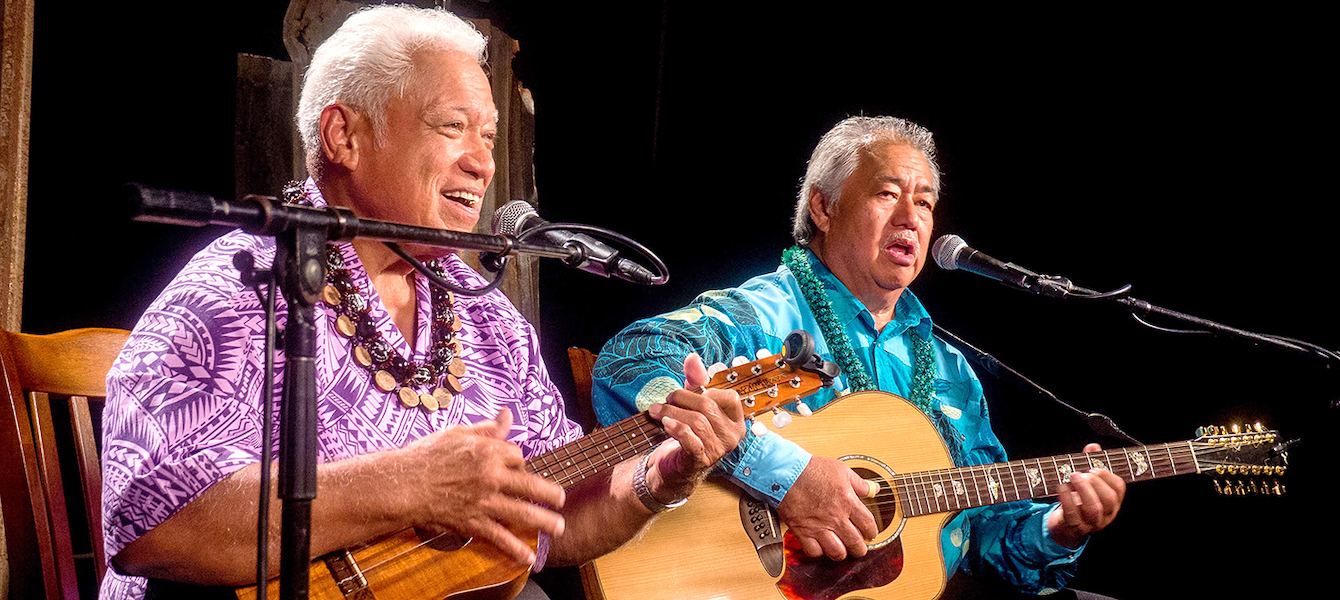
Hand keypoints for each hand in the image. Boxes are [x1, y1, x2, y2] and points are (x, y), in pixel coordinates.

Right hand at [394, 410, 565, 565]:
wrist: (401, 485)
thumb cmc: (426, 456)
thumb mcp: (457, 434)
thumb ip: (486, 429)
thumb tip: (507, 416)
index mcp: (488, 451)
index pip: (518, 455)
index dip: (518, 461)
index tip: (516, 467)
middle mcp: (491, 476)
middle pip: (531, 484)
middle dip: (550, 494)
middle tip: (561, 499)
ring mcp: (484, 501)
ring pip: (523, 512)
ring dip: (544, 521)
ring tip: (559, 527)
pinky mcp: (473, 522)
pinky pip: (499, 537)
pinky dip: (515, 548)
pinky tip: (528, 557)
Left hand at [644, 353, 746, 504]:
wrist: (675, 466)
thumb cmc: (688, 432)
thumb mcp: (692, 403)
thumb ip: (695, 380)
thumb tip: (692, 357)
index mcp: (736, 420)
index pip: (729, 397)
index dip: (706, 391)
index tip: (688, 393)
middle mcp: (732, 436)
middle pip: (708, 407)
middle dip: (682, 399)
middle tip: (666, 399)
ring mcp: (718, 450)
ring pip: (697, 422)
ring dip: (672, 412)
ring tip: (657, 410)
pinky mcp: (701, 460)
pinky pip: (691, 439)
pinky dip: (676, 428)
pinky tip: (665, 423)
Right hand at [777, 456, 878, 559]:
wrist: (787, 472)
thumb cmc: (812, 469)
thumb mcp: (841, 470)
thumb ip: (860, 483)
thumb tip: (874, 489)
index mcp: (848, 502)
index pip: (868, 525)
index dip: (872, 532)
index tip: (870, 534)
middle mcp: (835, 518)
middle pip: (855, 543)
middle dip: (860, 549)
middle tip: (860, 548)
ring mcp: (819, 526)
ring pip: (836, 552)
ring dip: (841, 553)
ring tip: (841, 550)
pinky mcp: (803, 531)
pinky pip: (814, 551)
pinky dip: (819, 552)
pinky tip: (820, 546)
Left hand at [1047, 443, 1126, 548]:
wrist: (1065, 527)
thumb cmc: (1078, 501)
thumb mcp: (1086, 482)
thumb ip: (1090, 464)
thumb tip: (1093, 447)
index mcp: (1112, 502)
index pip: (1119, 488)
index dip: (1107, 475)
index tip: (1093, 467)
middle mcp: (1105, 515)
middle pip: (1108, 499)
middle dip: (1095, 482)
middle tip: (1081, 473)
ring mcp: (1090, 523)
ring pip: (1093, 509)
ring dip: (1083, 489)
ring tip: (1072, 476)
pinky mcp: (1074, 527)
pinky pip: (1072, 514)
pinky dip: (1066, 498)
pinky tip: (1061, 487)